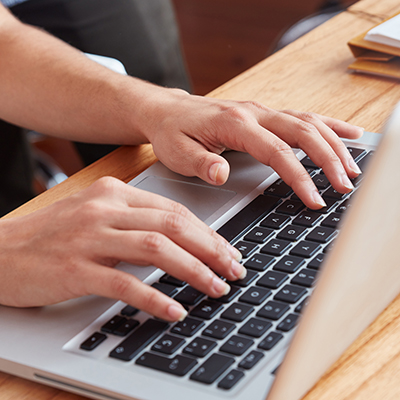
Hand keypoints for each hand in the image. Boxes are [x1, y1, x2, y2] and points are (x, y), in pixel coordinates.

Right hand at [0, 177, 244, 320]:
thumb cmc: (52, 234)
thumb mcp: (97, 216)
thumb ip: (135, 222)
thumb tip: (179, 242)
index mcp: (114, 193)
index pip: (174, 209)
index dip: (207, 232)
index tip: (227, 250)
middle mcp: (105, 209)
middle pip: (173, 226)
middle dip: (211, 249)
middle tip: (233, 270)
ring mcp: (90, 237)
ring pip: (157, 250)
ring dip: (194, 271)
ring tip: (216, 288)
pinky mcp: (75, 269)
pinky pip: (125, 283)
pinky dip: (155, 298)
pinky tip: (175, 310)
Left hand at [141, 89, 362, 208]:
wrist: (167, 111)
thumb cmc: (172, 132)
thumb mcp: (177, 153)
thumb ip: (201, 163)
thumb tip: (221, 174)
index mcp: (234, 123)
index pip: (276, 152)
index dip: (299, 176)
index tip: (315, 199)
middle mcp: (253, 112)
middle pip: (302, 132)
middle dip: (329, 159)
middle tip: (344, 186)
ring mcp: (261, 111)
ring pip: (308, 122)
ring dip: (334, 143)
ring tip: (353, 167)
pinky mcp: (264, 115)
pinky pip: (302, 117)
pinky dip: (328, 125)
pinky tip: (347, 134)